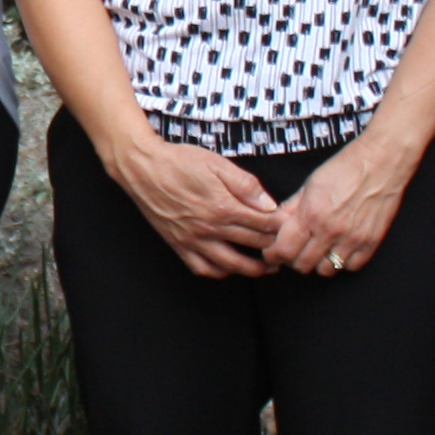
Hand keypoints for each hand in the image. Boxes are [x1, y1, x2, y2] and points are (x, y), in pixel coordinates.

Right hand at [104, 130, 279, 277]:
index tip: (292, 227)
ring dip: (253, 269)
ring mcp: (194, 240)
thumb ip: (245, 184)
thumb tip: (268, 203)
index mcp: (224, 207)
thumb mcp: (217, 163)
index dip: (282, 226)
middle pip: (253, 244)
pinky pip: (203, 268)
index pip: (263, 223)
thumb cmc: (179, 162)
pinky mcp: (179, 245)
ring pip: (232, 264)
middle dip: (275, 247)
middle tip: (288, 248)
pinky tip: (229, 268)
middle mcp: (210, 228)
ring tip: (267, 267)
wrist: (142, 168)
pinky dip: (219, 272)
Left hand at [264, 130, 418, 277]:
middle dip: (292, 260)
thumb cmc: (344, 168)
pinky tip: (338, 249)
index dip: (273, 255)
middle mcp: (330, 230)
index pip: (284, 250)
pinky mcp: (371, 242)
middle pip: (302, 265)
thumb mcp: (309, 184)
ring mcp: (352, 239)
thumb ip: (291, 208)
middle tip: (293, 251)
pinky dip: (342, 262)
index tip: (272, 253)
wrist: (381, 162)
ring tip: (316, 250)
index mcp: (311, 214)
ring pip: (326, 270)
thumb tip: (274, 225)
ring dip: (317, 263)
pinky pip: (351, 267)